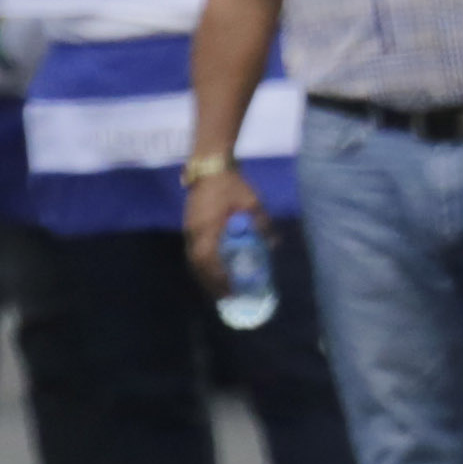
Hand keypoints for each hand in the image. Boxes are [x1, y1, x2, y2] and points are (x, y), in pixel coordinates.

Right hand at [184, 165, 263, 294]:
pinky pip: (192, 252)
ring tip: (217, 289)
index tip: (231, 290)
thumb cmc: (231, 184)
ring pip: (192, 260)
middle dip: (210, 284)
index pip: (208, 261)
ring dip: (204, 276)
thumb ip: (262, 224)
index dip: (218, 278)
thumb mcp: (251, 202)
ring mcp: (188, 229)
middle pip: (197, 266)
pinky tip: (211, 271)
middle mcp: (194, 233)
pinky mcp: (189, 226)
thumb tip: (273, 245)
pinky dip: (201, 265)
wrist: (210, 166)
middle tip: (224, 297)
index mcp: (207, 228)